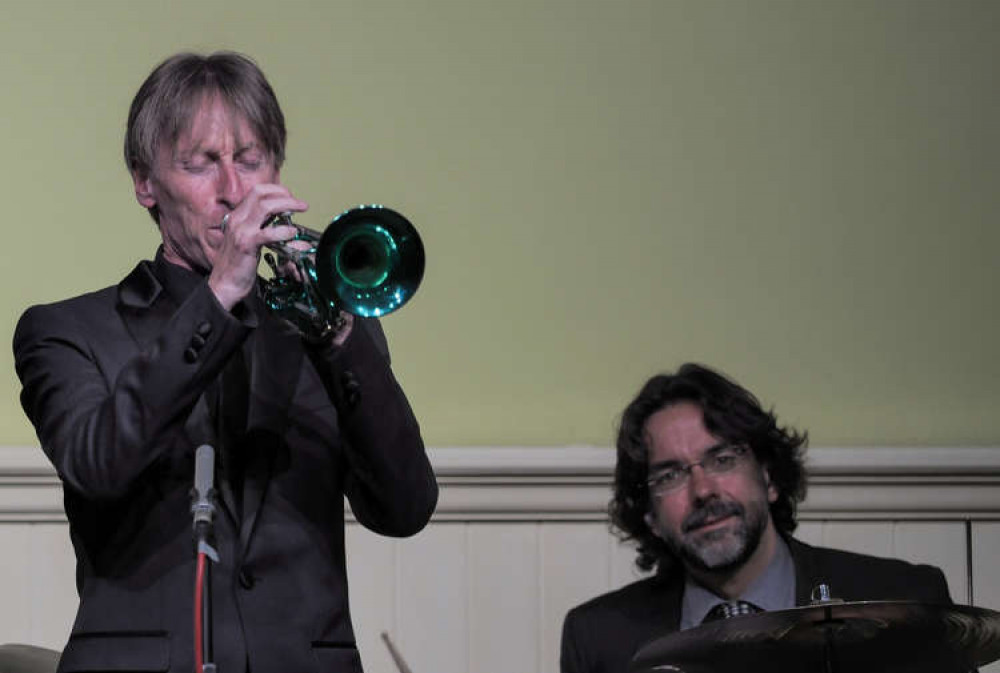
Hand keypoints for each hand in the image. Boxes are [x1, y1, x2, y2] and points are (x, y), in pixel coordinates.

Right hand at [208, 184, 307, 310]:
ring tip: (300, 210)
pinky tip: (293, 233)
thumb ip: (261, 228)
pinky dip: (284, 230)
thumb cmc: (238, 266)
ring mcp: (240, 231)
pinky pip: (268, 232)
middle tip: (299, 204)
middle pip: (260, 193)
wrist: (224, 285)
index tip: (290, 198)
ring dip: (287, 205)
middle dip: (284, 194)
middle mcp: (237, 220)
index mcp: (237, 217)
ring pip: (265, 206)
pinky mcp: (246, 245)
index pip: (256, 192)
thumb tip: (281, 220)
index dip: (275, 191)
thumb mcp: (248, 240)